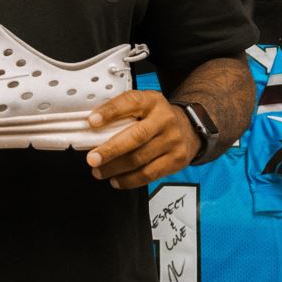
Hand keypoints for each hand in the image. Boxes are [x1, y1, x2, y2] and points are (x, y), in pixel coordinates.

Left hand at [84, 90, 198, 189]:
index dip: (110, 112)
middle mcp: (165, 119)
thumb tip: (92, 127)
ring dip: (115, 168)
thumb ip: (122, 112)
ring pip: (140, 159)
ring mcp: (173, 141)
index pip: (130, 102)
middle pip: (136, 136)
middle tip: (92, 159)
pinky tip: (116, 180)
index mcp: (152, 101)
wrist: (190, 128)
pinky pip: (149, 174)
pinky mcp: (177, 160)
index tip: (92, 121)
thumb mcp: (143, 105)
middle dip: (111, 150)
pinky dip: (129, 180)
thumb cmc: (156, 117)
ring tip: (99, 171)